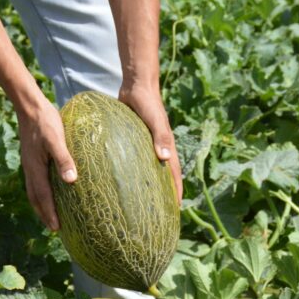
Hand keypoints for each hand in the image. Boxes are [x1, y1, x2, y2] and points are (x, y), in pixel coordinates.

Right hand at [16, 98, 76, 230]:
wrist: (30, 107)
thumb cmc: (46, 122)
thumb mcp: (57, 139)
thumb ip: (64, 159)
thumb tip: (71, 181)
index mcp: (36, 169)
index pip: (43, 197)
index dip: (50, 213)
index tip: (56, 228)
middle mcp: (30, 170)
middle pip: (36, 199)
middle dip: (44, 214)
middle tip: (55, 229)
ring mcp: (30, 165)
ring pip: (34, 191)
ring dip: (42, 206)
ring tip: (51, 216)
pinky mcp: (32, 159)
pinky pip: (36, 182)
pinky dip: (41, 193)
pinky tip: (50, 192)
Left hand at [118, 85, 182, 203]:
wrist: (136, 85)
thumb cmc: (148, 102)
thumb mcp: (155, 120)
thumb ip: (161, 136)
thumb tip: (165, 158)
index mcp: (166, 147)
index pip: (174, 174)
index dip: (176, 192)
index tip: (175, 210)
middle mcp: (158, 149)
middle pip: (162, 176)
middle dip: (162, 194)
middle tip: (157, 213)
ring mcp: (146, 146)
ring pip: (148, 170)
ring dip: (146, 185)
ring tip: (140, 204)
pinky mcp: (133, 140)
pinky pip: (134, 160)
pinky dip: (132, 171)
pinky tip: (122, 181)